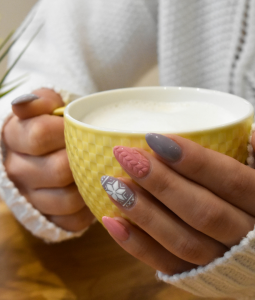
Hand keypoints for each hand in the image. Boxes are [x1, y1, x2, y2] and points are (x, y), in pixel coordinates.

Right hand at [2, 88, 93, 230]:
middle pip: (60, 170)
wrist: (46, 152)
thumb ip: (41, 100)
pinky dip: (89, 209)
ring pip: (68, 200)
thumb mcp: (47, 105)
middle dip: (85, 159)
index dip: (68, 131)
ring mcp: (31, 198)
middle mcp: (17, 170)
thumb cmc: (54, 125)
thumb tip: (29, 104)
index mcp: (15, 138)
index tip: (83, 127)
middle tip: (98, 151)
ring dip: (89, 186)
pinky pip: (73, 221)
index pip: (40, 135)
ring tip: (99, 172)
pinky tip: (94, 193)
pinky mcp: (47, 219)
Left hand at [100, 130, 254, 274]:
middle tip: (126, 156)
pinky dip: (139, 246)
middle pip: (201, 211)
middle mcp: (249, 238)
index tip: (155, 138)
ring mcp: (225, 262)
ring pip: (182, 241)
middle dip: (160, 183)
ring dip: (143, 213)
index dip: (193, 160)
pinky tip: (112, 223)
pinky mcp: (205, 278)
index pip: (230, 180)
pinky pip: (169, 265)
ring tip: (111, 184)